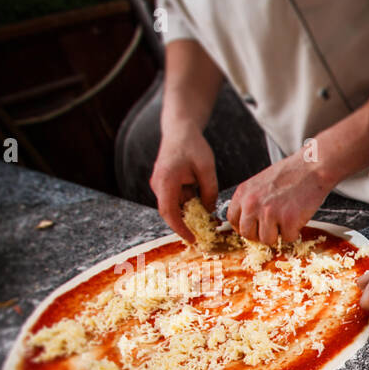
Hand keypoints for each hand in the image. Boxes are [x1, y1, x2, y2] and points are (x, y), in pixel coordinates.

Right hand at [150, 128, 216, 242]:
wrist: (180, 130)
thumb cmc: (193, 146)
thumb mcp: (207, 170)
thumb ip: (209, 192)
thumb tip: (210, 212)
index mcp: (166, 181)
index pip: (169, 212)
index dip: (180, 229)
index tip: (193, 239)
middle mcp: (158, 184)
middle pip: (170, 212)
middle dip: (186, 225)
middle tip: (204, 235)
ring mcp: (160, 184)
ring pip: (174, 206)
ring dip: (189, 214)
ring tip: (209, 220)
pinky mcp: (165, 184)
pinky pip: (176, 199)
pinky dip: (188, 205)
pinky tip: (203, 206)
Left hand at [227, 151, 331, 244]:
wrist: (311, 168)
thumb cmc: (290, 174)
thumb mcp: (260, 183)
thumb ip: (251, 201)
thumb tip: (249, 220)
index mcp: (243, 193)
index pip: (233, 220)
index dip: (245, 226)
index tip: (255, 227)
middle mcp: (252, 203)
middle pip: (247, 234)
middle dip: (261, 234)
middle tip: (274, 227)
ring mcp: (269, 213)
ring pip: (267, 240)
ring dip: (279, 234)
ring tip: (287, 220)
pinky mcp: (287, 220)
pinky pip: (288, 238)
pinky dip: (295, 231)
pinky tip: (298, 217)